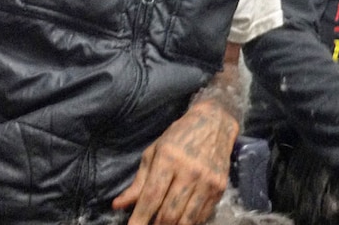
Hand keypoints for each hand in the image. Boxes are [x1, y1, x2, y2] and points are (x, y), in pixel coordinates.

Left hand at [112, 101, 238, 224]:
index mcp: (168, 159)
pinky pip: (202, 215)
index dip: (140, 219)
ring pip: (187, 219)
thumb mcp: (154, 152)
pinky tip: (181, 218)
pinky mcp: (220, 188)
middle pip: (169, 213)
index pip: (152, 197)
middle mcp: (190, 171)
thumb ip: (138, 182)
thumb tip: (118, 205)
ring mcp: (207, 181)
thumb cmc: (179, 136)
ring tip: (163, 224)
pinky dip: (189, 222)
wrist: (214, 123)